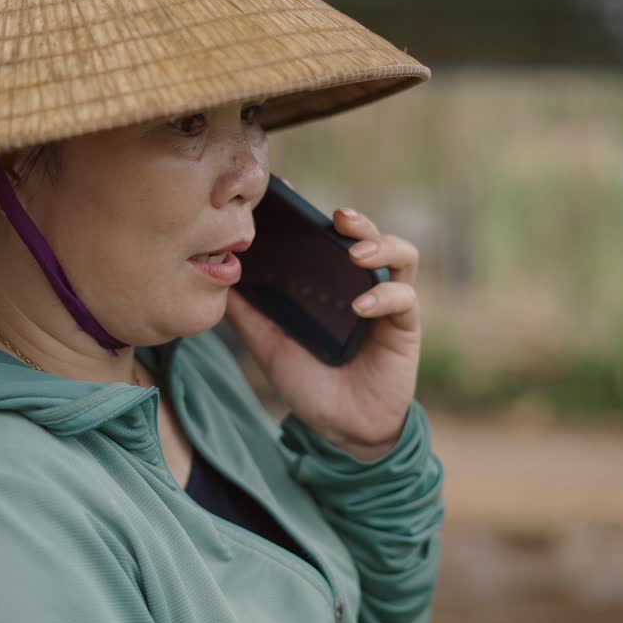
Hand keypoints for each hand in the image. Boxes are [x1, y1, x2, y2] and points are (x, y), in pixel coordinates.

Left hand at [224, 207, 420, 461]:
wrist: (341, 431)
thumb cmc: (309, 385)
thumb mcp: (269, 346)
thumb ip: (248, 314)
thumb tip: (217, 279)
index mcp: (331, 284)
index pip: (329, 237)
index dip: (313, 213)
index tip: (290, 191)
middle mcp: (362, 285)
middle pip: (371, 235)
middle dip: (357, 221)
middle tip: (337, 218)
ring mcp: (387, 303)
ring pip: (402, 255)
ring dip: (381, 247)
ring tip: (355, 254)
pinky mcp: (405, 327)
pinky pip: (404, 298)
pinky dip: (384, 295)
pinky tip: (360, 306)